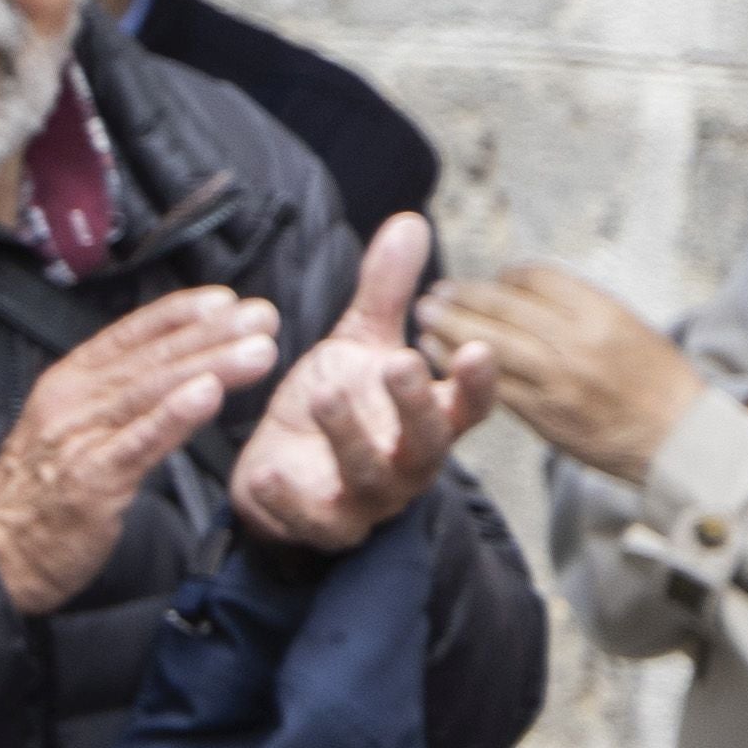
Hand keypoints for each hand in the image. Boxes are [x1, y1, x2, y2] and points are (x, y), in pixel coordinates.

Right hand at [0, 284, 276, 612]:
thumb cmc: (38, 496)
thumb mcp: (71, 430)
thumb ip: (116, 402)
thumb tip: (173, 377)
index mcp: (69, 383)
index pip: (128, 335)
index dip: (178, 314)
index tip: (226, 300)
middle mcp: (73, 400)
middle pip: (150, 359)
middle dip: (212, 335)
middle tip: (263, 316)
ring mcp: (80, 438)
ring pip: (152, 392)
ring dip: (209, 366)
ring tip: (257, 350)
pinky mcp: (91, 480)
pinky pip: (138, 443)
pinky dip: (173, 417)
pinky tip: (207, 396)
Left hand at [233, 215, 498, 550]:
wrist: (281, 465)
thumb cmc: (337, 403)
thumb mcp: (359, 343)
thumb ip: (385, 291)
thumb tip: (409, 221)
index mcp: (428, 420)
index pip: (470, 406)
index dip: (479, 383)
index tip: (480, 347)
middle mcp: (407, 465)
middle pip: (427, 444)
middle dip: (414, 406)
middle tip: (397, 364)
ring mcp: (367, 501)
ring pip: (370, 478)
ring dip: (349, 438)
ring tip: (324, 394)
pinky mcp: (320, 526)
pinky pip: (312, 522)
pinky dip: (288, 500)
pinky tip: (267, 472)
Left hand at [418, 260, 706, 485]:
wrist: (678, 438)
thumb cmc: (658, 381)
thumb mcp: (631, 328)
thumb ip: (582, 308)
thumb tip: (527, 288)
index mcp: (603, 312)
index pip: (540, 278)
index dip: (507, 277)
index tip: (491, 280)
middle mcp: (578, 341)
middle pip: (505, 307)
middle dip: (464, 295)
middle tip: (435, 290)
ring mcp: (558, 378)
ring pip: (490, 343)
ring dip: (449, 325)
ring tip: (423, 314)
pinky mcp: (544, 413)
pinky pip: (491, 384)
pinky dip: (458, 365)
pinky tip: (435, 353)